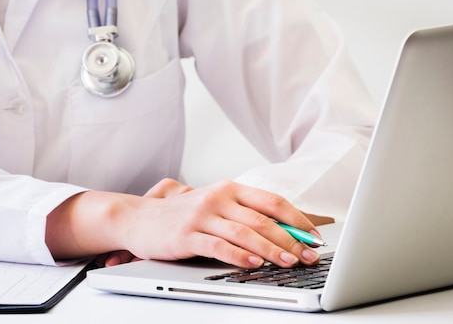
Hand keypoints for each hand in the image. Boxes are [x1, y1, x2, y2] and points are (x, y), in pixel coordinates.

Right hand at [116, 179, 320, 268]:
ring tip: (288, 262)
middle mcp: (218, 197)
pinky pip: (218, 246)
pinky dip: (238, 255)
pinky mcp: (186, 234)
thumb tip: (285, 232)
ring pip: (244, 232)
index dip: (297, 219)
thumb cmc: (182, 214)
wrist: (138, 217)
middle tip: (308, 255)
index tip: (314, 237)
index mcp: (229, 188)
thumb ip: (244, 215)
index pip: (272, 201)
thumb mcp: (215, 206)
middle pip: (263, 219)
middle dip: (290, 239)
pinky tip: (253, 264)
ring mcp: (201, 215)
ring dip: (270, 249)